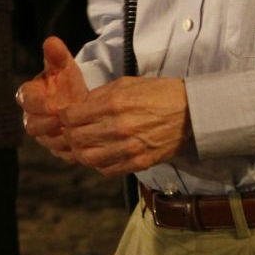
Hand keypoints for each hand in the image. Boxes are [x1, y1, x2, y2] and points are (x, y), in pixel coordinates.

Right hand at [16, 37, 88, 160]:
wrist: (76, 100)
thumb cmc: (66, 81)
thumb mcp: (64, 67)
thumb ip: (57, 56)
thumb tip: (51, 41)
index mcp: (29, 96)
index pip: (26, 100)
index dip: (39, 104)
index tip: (54, 104)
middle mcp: (31, 116)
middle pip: (31, 126)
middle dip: (47, 125)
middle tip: (64, 121)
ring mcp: (43, 134)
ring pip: (47, 141)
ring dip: (61, 138)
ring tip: (76, 132)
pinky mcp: (56, 147)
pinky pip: (61, 153)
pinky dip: (71, 150)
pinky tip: (85, 144)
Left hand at [53, 76, 190, 176]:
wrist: (190, 112)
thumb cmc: (157, 93)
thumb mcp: (125, 84)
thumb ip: (99, 96)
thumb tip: (76, 106)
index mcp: (113, 103)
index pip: (71, 117)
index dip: (63, 117)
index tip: (65, 117)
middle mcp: (118, 127)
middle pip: (76, 138)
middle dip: (68, 135)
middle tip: (70, 132)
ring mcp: (129, 147)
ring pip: (88, 158)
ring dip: (80, 153)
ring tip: (82, 146)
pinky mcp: (139, 162)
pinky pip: (108, 170)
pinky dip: (98, 165)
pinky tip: (100, 155)